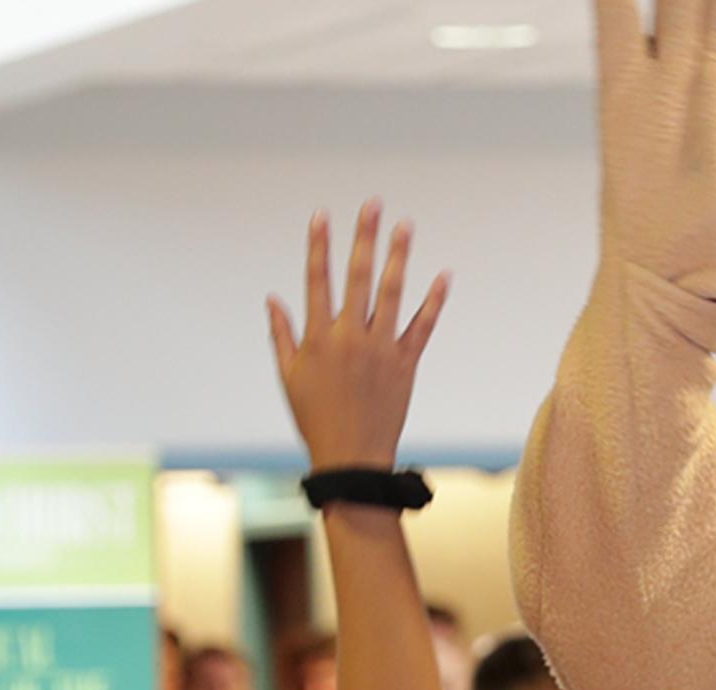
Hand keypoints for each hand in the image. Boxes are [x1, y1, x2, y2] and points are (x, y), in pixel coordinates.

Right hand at [268, 201, 450, 470]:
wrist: (351, 458)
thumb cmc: (315, 418)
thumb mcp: (289, 377)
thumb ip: (282, 335)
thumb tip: (272, 299)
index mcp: (318, 338)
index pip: (316, 280)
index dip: (318, 245)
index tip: (322, 215)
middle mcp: (350, 337)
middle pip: (357, 276)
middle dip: (364, 237)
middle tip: (373, 204)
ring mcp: (381, 349)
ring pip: (392, 293)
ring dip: (399, 256)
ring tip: (406, 225)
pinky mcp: (406, 364)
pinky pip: (422, 326)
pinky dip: (434, 301)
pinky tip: (444, 275)